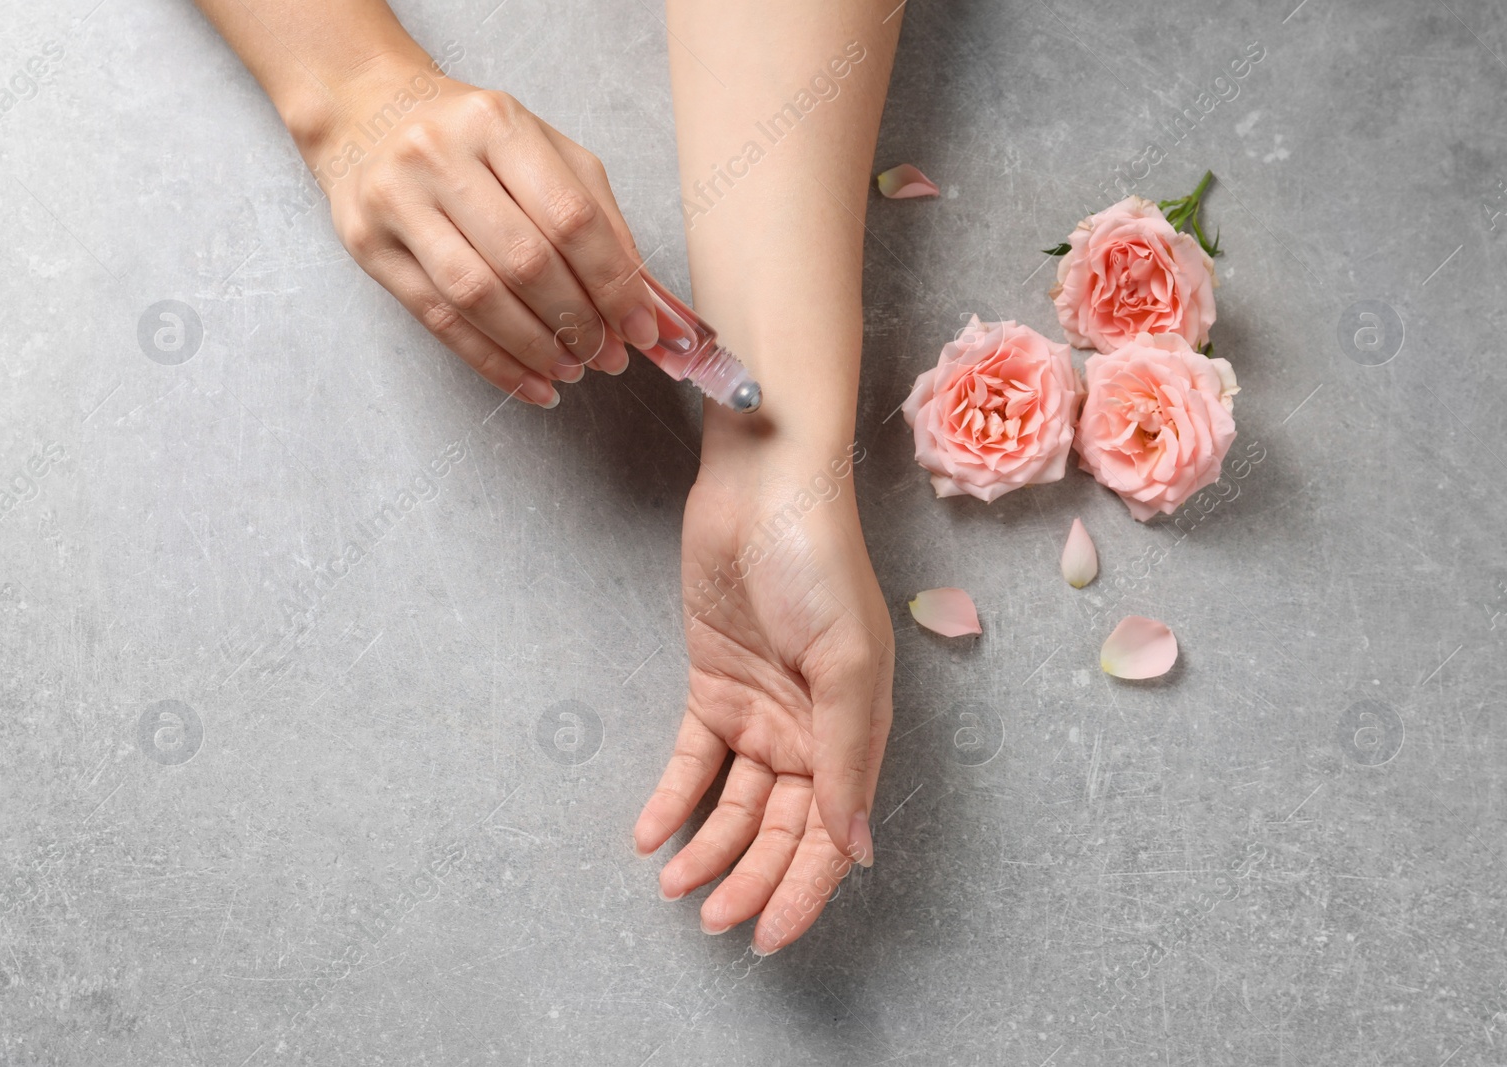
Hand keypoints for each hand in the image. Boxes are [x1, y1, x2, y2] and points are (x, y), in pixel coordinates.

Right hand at [298, 57, 659, 408]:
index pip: (571, 218)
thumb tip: (646, 300)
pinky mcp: (368, 246)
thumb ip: (599, 216)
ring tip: (572, 370)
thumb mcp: (542, 150)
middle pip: (525, 261)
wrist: (364, 113)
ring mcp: (397, 201)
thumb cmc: (469, 139)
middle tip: (608, 356)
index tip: (642, 328)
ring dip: (535, 347)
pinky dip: (492, 361)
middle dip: (578, 322)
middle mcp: (440, 157)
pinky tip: (530, 383)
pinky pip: (439, 319)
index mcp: (496, 123)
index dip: (613, 283)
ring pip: (478, 296)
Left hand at [633, 440, 893, 954]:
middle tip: (711, 920)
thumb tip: (855, 846)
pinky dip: (673, 800)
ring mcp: (760, 708)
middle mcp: (810, 729)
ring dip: (709, 849)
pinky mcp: (712, 685)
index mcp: (855, 729)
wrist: (761, 486)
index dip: (804, 888)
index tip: (767, 935)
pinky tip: (650, 836)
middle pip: (781, 827)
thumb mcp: (848, 662)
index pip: (832, 831)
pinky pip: (692, 761)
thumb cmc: (818, 563)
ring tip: (676, 887)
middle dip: (750, 878)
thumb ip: (846, 757)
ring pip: (736, 804)